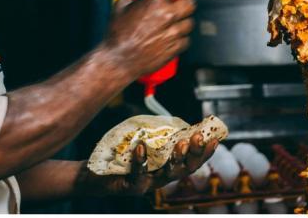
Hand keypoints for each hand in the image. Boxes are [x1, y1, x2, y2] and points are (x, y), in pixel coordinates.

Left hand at [79, 132, 217, 196]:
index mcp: (165, 167)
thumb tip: (173, 121)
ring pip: (167, 175)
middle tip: (200, 137)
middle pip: (184, 169)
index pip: (190, 161)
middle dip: (195, 154)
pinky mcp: (130, 186)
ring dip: (177, 159)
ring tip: (182, 143)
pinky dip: (141, 160)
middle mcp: (159, 178)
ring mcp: (146, 184)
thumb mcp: (140, 141)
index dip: (204, 152)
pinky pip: (138, 174)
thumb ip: (156, 135)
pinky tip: (142, 146)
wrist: (92, 173)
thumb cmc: (117, 156)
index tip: (215, 138)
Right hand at [101, 0, 196, 78]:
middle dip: (186, 2)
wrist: (119, 60)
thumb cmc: (117, 34)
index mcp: (155, 2)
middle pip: (190, 3)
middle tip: (179, 4)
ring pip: (190, 22)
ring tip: (172, 23)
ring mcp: (173, 33)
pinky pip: (186, 40)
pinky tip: (170, 37)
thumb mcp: (120, 7)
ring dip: (183, 21)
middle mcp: (167, 16)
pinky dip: (181, 38)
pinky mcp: (175, 48)